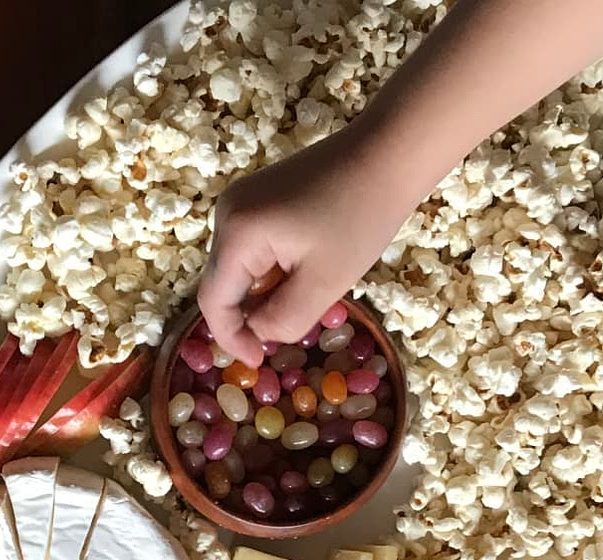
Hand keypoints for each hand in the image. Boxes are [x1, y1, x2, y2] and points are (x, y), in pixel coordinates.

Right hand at [197, 121, 417, 366]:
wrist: (388, 153)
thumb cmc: (360, 217)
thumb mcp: (325, 284)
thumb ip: (284, 320)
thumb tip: (260, 332)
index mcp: (237, 233)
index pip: (214, 301)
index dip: (232, 339)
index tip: (260, 362)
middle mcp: (227, 213)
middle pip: (224, 284)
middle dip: (251, 316)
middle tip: (290, 332)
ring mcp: (241, 202)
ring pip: (239, 270)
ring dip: (264, 295)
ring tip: (307, 297)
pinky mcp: (258, 199)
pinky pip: (252, 250)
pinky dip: (272, 273)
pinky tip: (304, 273)